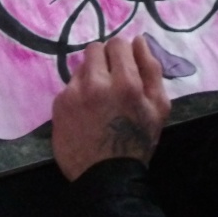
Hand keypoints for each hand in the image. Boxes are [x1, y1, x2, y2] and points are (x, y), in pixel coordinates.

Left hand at [52, 36, 171, 181]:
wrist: (105, 176)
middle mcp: (97, 82)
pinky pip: (69, 85)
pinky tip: (86, 111)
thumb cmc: (137, 141)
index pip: (118, 43)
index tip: (124, 66)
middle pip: (95, 48)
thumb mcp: (158, 107)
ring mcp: (74, 92)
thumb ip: (151, 69)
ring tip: (98, 99)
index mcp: (126, 82)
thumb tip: (139, 40)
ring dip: (90, 75)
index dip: (122, 53)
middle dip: (104, 59)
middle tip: (111, 80)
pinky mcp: (59, 103)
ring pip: (80, 66)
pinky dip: (78, 93)